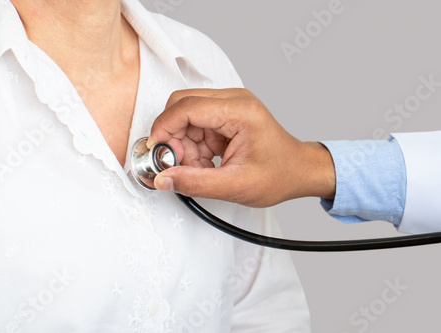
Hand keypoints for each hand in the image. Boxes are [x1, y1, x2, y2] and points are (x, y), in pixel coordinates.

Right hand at [148, 88, 335, 206]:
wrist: (299, 171)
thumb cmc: (279, 174)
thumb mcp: (235, 186)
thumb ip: (195, 183)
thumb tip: (163, 178)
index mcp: (241, 112)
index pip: (188, 107)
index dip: (164, 128)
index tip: (155, 150)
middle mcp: (235, 101)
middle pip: (183, 105)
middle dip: (172, 136)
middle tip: (175, 163)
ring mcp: (231, 105)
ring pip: (187, 116)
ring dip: (184, 144)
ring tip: (199, 168)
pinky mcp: (227, 115)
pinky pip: (196, 124)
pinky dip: (193, 145)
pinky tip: (206, 163)